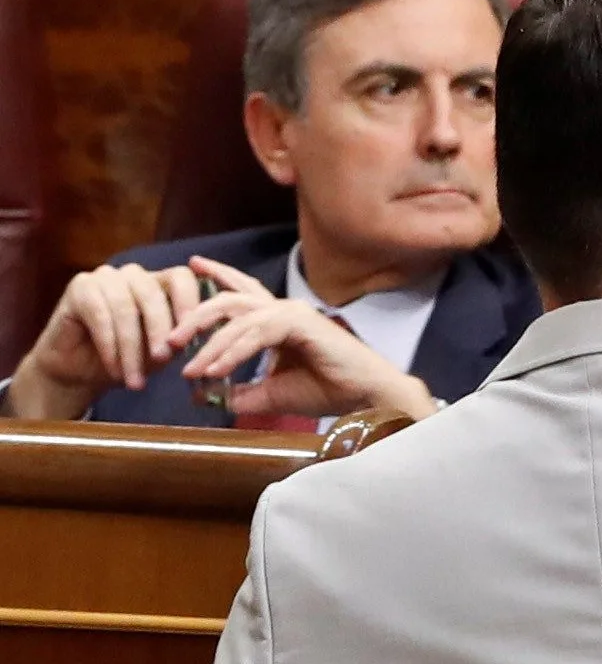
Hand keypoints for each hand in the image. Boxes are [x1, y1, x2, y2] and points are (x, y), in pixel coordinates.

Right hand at [6, 261, 210, 418]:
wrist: (83, 371)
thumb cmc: (130, 358)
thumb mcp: (164, 351)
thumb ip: (182, 339)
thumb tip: (204, 339)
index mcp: (160, 284)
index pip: (182, 277)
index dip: (190, 302)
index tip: (195, 332)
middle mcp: (134, 275)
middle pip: (153, 293)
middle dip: (160, 330)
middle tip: (163, 360)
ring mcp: (106, 277)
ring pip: (125, 307)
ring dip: (131, 348)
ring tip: (136, 379)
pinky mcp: (80, 287)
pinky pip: (99, 315)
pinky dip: (110, 346)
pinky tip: (115, 369)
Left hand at [166, 257, 433, 423]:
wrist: (367, 397)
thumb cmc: (330, 391)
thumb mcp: (272, 394)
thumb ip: (240, 392)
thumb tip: (203, 397)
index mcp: (281, 319)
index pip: (243, 292)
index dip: (217, 276)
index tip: (192, 265)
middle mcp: (285, 310)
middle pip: (230, 299)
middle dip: (196, 315)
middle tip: (172, 337)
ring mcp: (293, 313)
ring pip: (237, 316)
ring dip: (209, 340)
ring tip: (188, 365)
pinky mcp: (300, 324)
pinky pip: (254, 334)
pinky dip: (231, 353)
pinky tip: (215, 371)